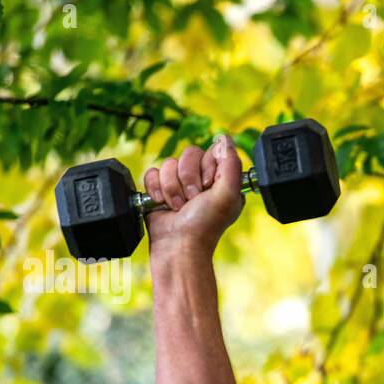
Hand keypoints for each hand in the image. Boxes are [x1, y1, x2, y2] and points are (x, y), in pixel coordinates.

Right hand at [143, 133, 246, 258]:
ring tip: (178, 207)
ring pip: (169, 163)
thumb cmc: (205, 225)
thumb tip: (224, 137)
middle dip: (188, 178)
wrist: (177, 245)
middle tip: (193, 199)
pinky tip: (162, 204)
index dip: (208, 167)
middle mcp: (202, 180)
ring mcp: (179, 184)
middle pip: (189, 153)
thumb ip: (231, 163)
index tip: (209, 185)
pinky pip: (152, 172)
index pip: (212, 152)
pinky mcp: (159, 189)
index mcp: (222, 180)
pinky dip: (156, 189)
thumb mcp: (228, 194)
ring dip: (172, 188)